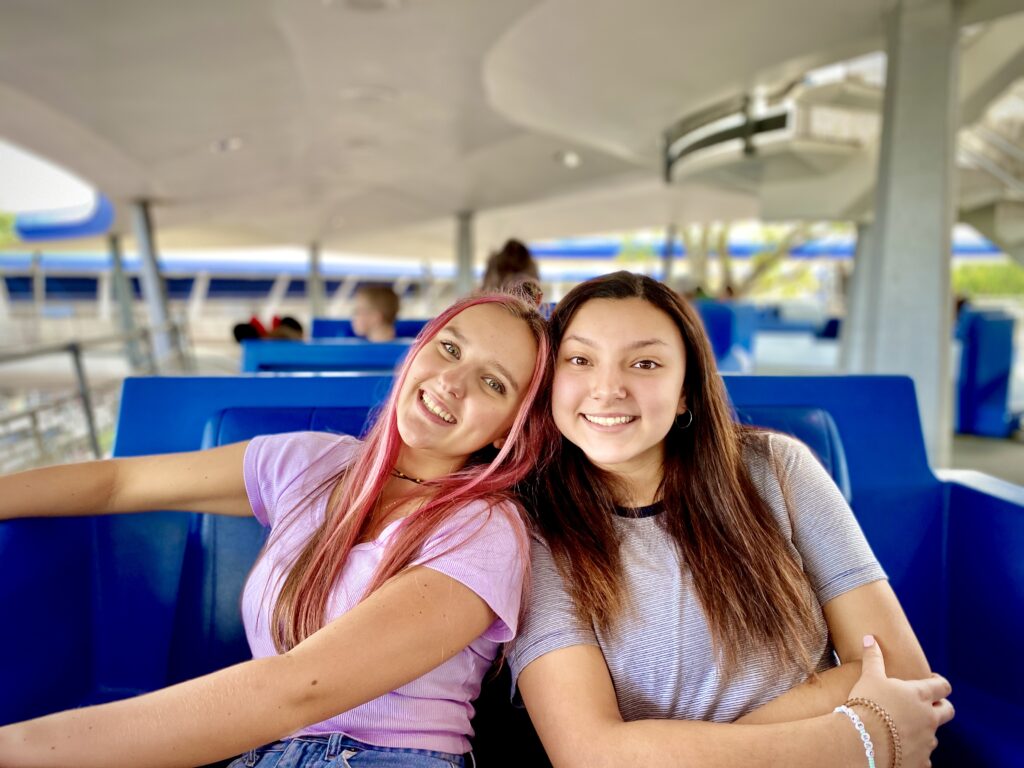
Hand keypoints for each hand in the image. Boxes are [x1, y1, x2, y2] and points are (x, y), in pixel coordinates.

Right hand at [846, 635, 953, 767]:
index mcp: (920, 695)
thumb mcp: (869, 677)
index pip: (942, 686)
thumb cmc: (867, 705)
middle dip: (940, 707)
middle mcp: (929, 718)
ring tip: (905, 729)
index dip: (939, 683)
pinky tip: (902, 750)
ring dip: (924, 732)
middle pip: (948, 711)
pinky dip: (915, 753)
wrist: (862, 741)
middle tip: (927, 706)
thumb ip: (873, 658)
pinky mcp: (920, 761)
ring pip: (933, 735)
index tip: (932, 681)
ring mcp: (926, 741)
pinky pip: (924, 758)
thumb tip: (870, 638)